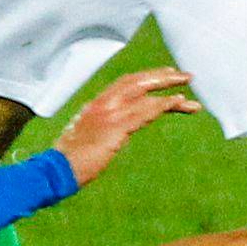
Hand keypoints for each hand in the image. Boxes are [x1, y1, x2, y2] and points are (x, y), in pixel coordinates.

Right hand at [54, 67, 197, 187]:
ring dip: (171, 92)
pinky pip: (146, 111)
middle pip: (138, 81)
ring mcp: (109, 113)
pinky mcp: (115, 127)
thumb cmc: (67, 160)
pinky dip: (165, 104)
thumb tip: (112, 131)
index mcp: (95, 104)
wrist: (55, 170)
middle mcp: (103, 103)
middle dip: (164, 76)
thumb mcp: (83, 136)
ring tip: (191, 98)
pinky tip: (180, 102)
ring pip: (145, 94)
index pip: (126, 83)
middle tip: (186, 75)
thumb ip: (100, 128)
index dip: (148, 77)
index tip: (165, 75)